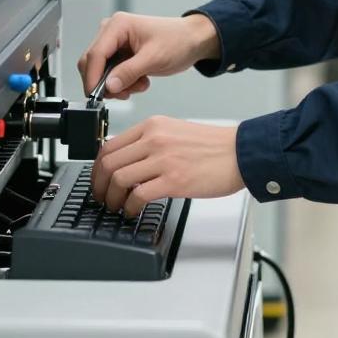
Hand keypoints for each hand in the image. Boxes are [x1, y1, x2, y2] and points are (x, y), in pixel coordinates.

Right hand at [78, 12, 220, 99]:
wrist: (191, 41)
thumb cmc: (178, 41)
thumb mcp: (154, 58)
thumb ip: (128, 72)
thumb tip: (108, 86)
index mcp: (118, 25)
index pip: (95, 54)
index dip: (93, 78)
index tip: (95, 97)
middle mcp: (112, 31)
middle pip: (93, 63)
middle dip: (107, 83)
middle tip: (126, 93)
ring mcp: (114, 42)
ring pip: (101, 71)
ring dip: (118, 84)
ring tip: (140, 84)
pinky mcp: (119, 53)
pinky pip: (110, 74)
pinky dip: (123, 82)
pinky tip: (140, 81)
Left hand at [91, 117, 243, 216]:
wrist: (240, 152)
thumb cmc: (213, 146)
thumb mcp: (175, 132)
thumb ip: (150, 142)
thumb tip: (128, 162)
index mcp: (153, 125)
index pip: (110, 145)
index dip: (97, 168)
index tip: (98, 180)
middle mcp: (155, 139)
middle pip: (109, 162)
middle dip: (99, 186)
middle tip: (102, 198)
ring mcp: (163, 159)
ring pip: (118, 179)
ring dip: (111, 198)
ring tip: (116, 207)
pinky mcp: (173, 180)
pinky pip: (138, 195)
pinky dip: (129, 207)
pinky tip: (133, 212)